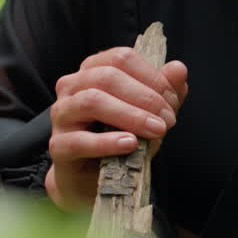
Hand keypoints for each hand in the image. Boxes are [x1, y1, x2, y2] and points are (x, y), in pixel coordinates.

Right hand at [44, 47, 188, 209]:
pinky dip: (108, 142)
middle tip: (168, 120)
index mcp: (93, 70)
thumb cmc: (121, 138)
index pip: (121, 58)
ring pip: (91, 101)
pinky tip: (130, 144)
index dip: (152, 77)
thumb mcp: (150, 114)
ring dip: (130, 116)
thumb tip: (179, 69)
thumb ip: (164, 92)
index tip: (173, 100)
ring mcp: (62, 115)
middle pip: (106, 76)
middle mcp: (72, 87)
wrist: (95, 179)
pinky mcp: (58, 146)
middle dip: (145, 97)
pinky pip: (79, 140)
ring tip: (156, 131)